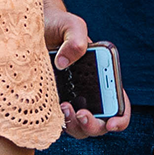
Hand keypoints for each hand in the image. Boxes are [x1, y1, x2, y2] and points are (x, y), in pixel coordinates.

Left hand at [45, 0, 128, 138]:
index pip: (119, 104)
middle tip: (82, 114)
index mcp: (103, 77)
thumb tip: (64, 63)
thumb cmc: (58, 26)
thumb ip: (75, 39)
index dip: (121, 118)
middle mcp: (90, 93)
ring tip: (65, 108)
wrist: (32, 29)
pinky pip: (60, 122)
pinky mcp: (52, 104)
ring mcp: (72, 100)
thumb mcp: (70, 26)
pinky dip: (59, 122)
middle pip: (101, 123)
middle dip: (94, 125)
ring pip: (80, 128)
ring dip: (76, 126)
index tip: (112, 122)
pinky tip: (53, 108)